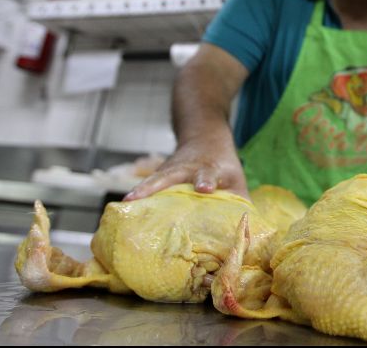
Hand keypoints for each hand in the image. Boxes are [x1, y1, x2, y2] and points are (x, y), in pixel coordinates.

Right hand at [123, 140, 248, 201]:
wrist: (204, 135)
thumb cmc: (222, 164)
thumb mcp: (236, 178)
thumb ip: (240, 202)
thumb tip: (242, 232)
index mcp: (210, 168)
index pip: (209, 174)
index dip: (206, 181)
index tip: (205, 189)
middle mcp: (187, 166)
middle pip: (172, 174)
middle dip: (159, 184)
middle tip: (144, 196)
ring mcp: (170, 169)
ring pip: (155, 178)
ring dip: (142, 189)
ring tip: (128, 203)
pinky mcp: (160, 174)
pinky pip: (147, 185)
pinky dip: (137, 194)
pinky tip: (123, 207)